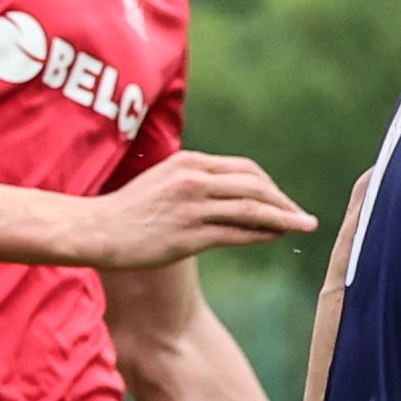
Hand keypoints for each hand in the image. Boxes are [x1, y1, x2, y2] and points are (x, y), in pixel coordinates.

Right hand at [75, 151, 314, 270]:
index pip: (244, 169)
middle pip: (255, 185)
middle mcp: (194, 179)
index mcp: (189, 163)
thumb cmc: (127, 210)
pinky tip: (276, 237)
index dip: (270, 185)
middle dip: (283, 201)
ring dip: (283, 218)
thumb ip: (193, 181)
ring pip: (252, 208)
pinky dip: (262, 233)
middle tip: (301, 216)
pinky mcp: (190, 235)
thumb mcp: (162, 181)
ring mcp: (192, 207)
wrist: (96, 229)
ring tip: (304, 226)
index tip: (282, 199)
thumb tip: (224, 191)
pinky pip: (237, 232)